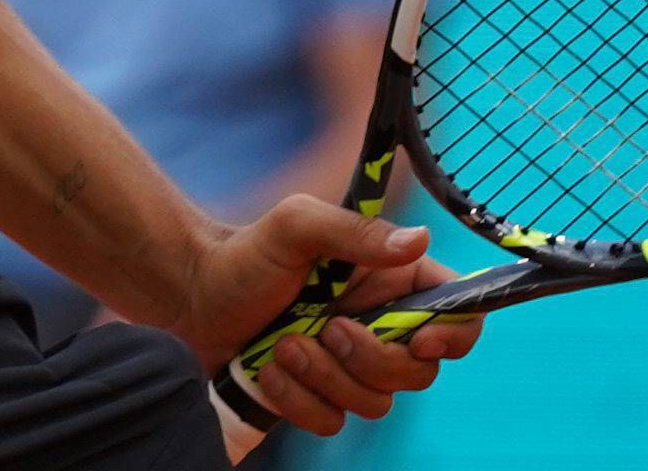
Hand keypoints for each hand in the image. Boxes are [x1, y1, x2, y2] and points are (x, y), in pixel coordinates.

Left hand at [180, 199, 483, 438]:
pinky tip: (269, 370)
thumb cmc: (243, 254)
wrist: (189, 296)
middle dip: (372, 358)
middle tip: (327, 327)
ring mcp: (349, 367)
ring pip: (377, 402)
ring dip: (326, 376)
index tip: (417, 338)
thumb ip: (355, 232)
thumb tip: (419, 239)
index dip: (454, 335)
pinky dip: (299, 400)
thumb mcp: (296, 226)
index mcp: (389, 281)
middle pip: (420, 372)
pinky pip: (333, 421)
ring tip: (283, 343)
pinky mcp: (317, 397)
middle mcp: (379, 326)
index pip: (458, 314)